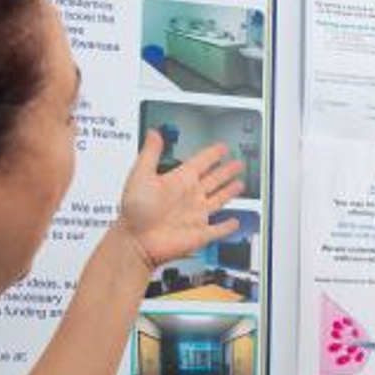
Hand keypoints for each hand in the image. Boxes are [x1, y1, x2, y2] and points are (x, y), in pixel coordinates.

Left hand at [117, 130, 243, 268]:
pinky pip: (218, 229)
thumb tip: (153, 133)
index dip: (212, 154)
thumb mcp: (141, 175)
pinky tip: (234, 222)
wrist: (136, 242)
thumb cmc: (134, 211)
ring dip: (229, 192)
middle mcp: (189, 196)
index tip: (222, 147)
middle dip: (226, 171)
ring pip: (219, 200)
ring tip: (239, 184)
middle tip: (238, 163)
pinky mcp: (201, 234)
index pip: (201, 162)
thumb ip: (151, 153)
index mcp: (178, 181)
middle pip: (214, 179)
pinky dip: (227, 227)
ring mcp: (196, 215)